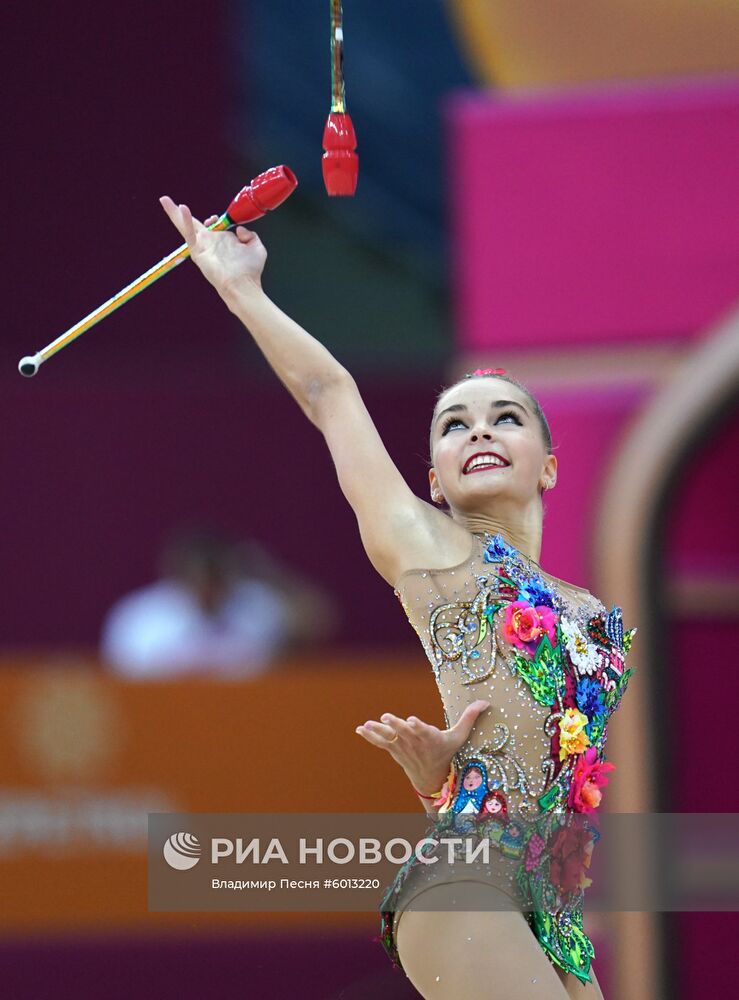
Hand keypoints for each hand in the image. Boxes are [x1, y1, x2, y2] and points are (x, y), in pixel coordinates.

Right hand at [159, 197, 266, 296]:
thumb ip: (250, 235)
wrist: (244, 285)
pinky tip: (181, 210)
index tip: (216, 218)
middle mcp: (209, 243)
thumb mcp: (256, 247)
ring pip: (185, 227)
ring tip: (164, 200)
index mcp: (221, 241)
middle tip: (166, 200)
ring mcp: (202, 247)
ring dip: (175, 214)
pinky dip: (185, 222)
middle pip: (192, 224)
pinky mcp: (197, 252)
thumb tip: (239, 229)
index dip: (212, 220)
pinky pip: (189, 234)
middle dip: (178, 212)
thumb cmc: (250, 271)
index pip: (210, 226)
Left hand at [355, 700, 490, 798]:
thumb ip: (470, 718)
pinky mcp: (394, 750)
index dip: (418, 726)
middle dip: (395, 725)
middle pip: (405, 733)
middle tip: (386, 717)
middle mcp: (416, 744)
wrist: (431, 777)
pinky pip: (381, 743)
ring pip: (390, 738)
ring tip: (367, 724)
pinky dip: (370, 737)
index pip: (424, 732)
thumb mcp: (459, 737)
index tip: (412, 720)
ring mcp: (403, 748)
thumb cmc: (446, 752)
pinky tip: (359, 729)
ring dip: (378, 732)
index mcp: (431, 739)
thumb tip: (485, 701)